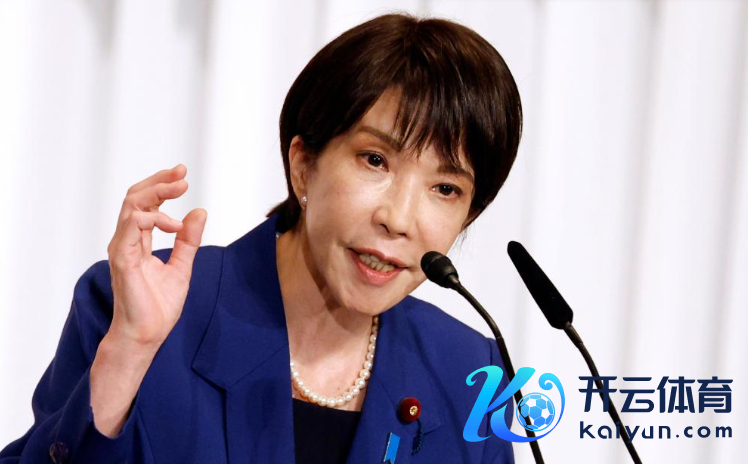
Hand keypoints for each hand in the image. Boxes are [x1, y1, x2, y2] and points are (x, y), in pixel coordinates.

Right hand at [106, 164, 206, 348]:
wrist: (147, 334)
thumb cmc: (158, 306)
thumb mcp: (182, 266)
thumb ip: (188, 240)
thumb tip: (199, 212)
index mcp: (138, 241)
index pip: (145, 203)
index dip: (162, 185)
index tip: (182, 174)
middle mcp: (126, 241)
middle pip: (135, 197)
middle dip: (159, 181)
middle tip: (182, 173)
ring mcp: (122, 249)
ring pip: (131, 206)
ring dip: (157, 192)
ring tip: (181, 189)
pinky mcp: (123, 259)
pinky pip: (131, 226)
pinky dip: (153, 218)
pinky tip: (173, 223)